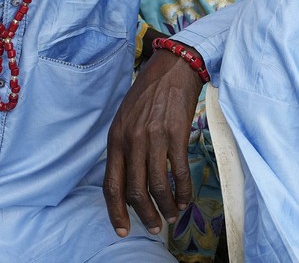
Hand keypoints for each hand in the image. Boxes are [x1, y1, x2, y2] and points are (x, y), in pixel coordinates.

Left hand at [104, 48, 202, 236]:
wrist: (171, 69)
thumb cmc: (147, 94)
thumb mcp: (124, 119)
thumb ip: (123, 148)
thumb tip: (127, 180)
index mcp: (115, 139)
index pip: (111, 185)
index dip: (116, 212)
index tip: (123, 229)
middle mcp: (131, 141)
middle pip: (135, 191)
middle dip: (145, 215)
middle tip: (154, 227)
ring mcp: (154, 138)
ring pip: (157, 186)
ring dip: (166, 207)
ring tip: (172, 215)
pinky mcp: (176, 135)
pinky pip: (179, 172)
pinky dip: (183, 191)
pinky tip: (186, 199)